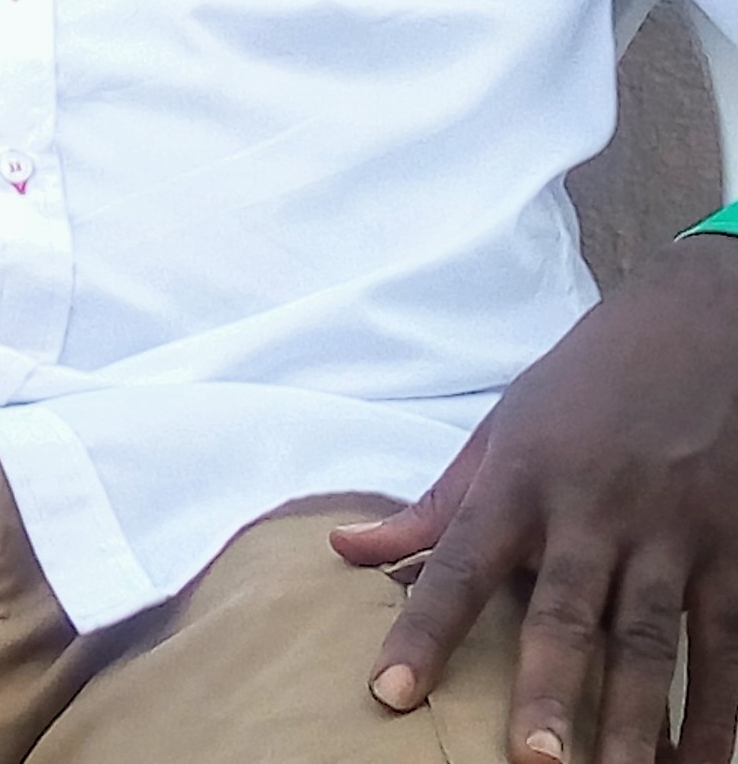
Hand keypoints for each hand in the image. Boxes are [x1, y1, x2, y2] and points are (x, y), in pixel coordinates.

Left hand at [330, 236, 737, 763]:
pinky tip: (702, 763)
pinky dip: (718, 706)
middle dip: (550, 687)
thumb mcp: (501, 428)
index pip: (462, 561)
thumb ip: (432, 507)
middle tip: (531, 763)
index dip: (424, 628)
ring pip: (651, 637)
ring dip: (638, 720)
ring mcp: (670, 528)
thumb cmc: (583, 383)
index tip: (390, 693)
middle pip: (568, 608)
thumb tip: (343, 549)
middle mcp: (594, 505)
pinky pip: (725, 638)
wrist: (697, 322)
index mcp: (523, 475)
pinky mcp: (732, 544)